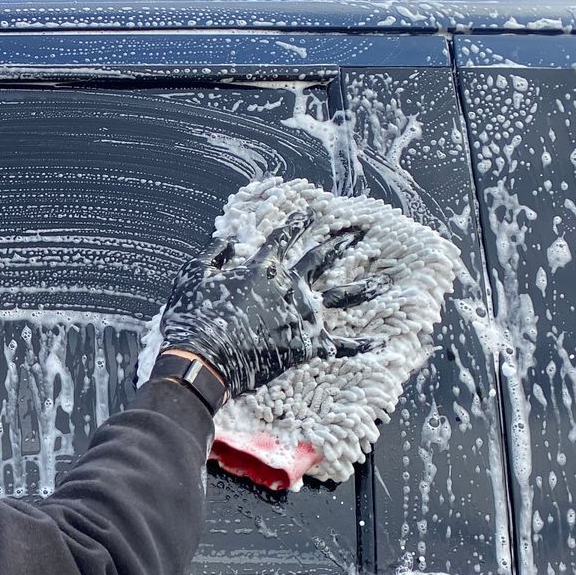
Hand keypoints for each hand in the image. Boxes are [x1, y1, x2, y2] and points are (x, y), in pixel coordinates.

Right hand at [159, 211, 381, 396]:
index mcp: (262, 268)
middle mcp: (288, 285)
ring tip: (383, 281)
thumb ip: (212, 255)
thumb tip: (226, 242)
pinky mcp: (305, 344)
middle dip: (340, 244)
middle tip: (357, 234)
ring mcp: (300, 314)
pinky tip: (380, 343)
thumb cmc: (193, 320)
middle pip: (321, 259)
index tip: (309, 214)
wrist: (202, 361)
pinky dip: (359, 346)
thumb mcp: (192, 277)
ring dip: (363, 287)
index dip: (296, 224)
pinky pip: (339, 345)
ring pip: (341, 296)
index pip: (284, 238)